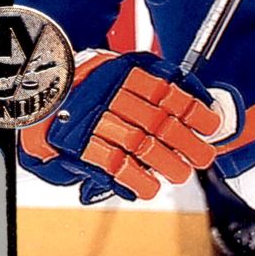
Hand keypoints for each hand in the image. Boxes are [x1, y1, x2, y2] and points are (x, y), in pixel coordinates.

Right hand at [19, 51, 225, 203]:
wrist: (44, 96)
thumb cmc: (92, 85)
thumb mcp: (121, 69)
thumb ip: (154, 81)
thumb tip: (196, 101)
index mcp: (124, 73)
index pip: (166, 92)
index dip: (192, 110)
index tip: (210, 125)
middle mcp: (110, 94)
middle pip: (157, 121)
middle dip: (186, 142)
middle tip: (203, 156)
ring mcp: (95, 120)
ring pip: (139, 144)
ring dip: (166, 163)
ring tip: (181, 173)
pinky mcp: (80, 144)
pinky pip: (113, 164)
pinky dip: (136, 179)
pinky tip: (151, 186)